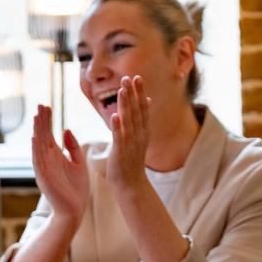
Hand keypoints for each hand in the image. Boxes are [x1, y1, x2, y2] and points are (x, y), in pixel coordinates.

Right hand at [30, 103, 88, 226]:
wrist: (74, 211)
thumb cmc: (76, 189)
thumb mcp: (79, 164)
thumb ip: (73, 148)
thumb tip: (66, 129)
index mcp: (56, 156)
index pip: (50, 134)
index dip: (48, 121)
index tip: (47, 106)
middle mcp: (47, 160)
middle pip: (43, 136)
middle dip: (41, 121)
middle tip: (40, 105)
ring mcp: (44, 169)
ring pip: (39, 146)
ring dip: (37, 132)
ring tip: (36, 117)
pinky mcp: (44, 178)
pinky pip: (38, 162)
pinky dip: (36, 150)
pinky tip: (35, 138)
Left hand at [105, 75, 151, 189]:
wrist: (131, 184)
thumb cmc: (132, 160)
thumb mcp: (140, 137)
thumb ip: (142, 118)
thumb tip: (147, 100)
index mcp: (143, 131)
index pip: (143, 108)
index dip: (140, 93)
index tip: (137, 77)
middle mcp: (139, 135)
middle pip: (137, 111)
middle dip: (133, 94)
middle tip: (130, 77)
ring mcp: (131, 143)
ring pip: (128, 120)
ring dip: (126, 104)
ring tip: (122, 89)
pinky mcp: (121, 151)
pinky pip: (119, 136)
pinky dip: (118, 125)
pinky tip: (114, 114)